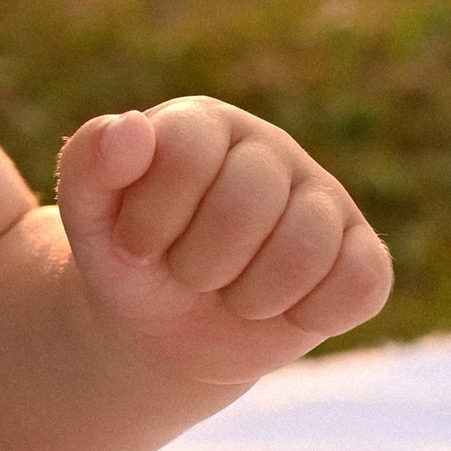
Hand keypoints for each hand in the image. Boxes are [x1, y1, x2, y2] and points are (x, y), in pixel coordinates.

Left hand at [55, 98, 390, 388]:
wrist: (167, 326)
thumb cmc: (132, 256)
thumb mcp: (90, 216)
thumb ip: (89, 161)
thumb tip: (132, 127)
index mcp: (204, 124)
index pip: (188, 152)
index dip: (153, 217)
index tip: (134, 245)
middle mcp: (271, 151)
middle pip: (248, 201)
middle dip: (200, 262)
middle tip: (187, 273)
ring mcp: (323, 200)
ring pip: (307, 247)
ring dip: (251, 296)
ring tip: (231, 293)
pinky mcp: (361, 255)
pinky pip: (361, 284)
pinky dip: (312, 313)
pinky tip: (282, 308)